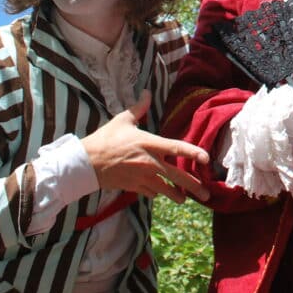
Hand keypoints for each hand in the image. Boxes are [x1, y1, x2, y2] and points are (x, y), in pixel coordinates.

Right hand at [80, 90, 210, 202]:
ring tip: (185, 200)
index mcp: (150, 144)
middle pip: (177, 175)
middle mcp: (150, 162)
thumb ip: (139, 108)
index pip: (177, 148)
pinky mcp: (134, 187)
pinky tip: (160, 193)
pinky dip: (156, 193)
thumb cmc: (105, 140)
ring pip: (166, 189)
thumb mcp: (122, 120)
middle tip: (206, 195)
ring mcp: (142, 177)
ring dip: (177, 195)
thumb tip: (147, 92)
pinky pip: (151, 192)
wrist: (86, 164)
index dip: (194, 153)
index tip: (207, 159)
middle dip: (194, 186)